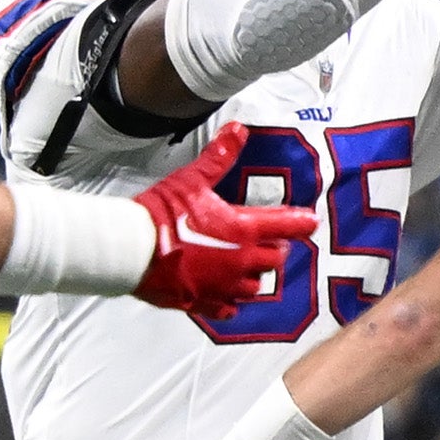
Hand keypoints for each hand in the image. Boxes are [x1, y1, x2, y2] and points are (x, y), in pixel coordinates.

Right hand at [130, 123, 315, 315]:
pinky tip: (224, 294)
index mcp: (242, 230)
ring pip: (254, 287)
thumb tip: (237, 130)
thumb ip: (219, 156)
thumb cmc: (161, 214)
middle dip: (273, 250)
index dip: (300, 223)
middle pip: (274, 261)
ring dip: (254, 276)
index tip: (310, 222)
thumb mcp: (192, 179)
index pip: (284, 227)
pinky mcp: (202, 302)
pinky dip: (229, 301)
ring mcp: (222, 286)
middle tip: (266, 241)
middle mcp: (239, 262)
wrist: (129, 249)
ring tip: (244, 265)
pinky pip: (227, 308)